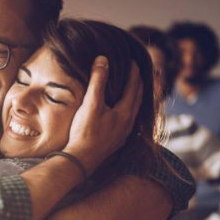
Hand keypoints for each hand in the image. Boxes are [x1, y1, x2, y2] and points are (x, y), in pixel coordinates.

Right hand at [65, 57, 143, 173]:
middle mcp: (128, 123)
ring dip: (135, 97)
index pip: (134, 86)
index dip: (134, 72)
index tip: (132, 60)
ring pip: (134, 110)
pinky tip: (121, 111)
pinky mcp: (117, 141)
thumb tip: (103, 60)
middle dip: (138, 83)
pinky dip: (128, 109)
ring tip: (133, 88)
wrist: (81, 160)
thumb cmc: (85, 132)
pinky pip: (128, 120)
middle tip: (136, 71)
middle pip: (138, 98)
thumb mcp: (91, 104)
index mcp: (125, 112)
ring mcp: (123, 133)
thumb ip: (98, 81)